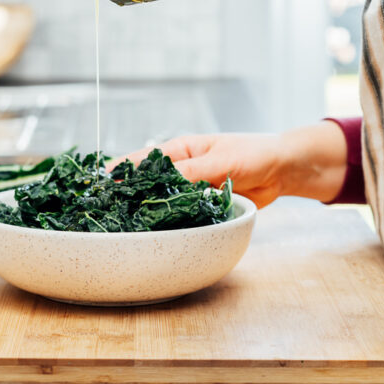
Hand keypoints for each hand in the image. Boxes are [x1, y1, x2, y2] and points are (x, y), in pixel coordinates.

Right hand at [119, 122, 348, 207]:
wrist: (284, 170)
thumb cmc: (254, 153)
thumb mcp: (220, 160)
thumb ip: (191, 172)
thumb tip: (162, 184)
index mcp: (180, 150)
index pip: (142, 160)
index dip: (120, 172)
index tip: (100, 183)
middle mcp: (181, 169)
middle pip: (147, 184)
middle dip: (129, 196)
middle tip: (107, 211)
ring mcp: (190, 189)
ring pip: (162, 202)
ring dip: (149, 212)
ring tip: (125, 225)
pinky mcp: (202, 206)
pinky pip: (181, 215)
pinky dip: (171, 223)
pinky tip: (157, 234)